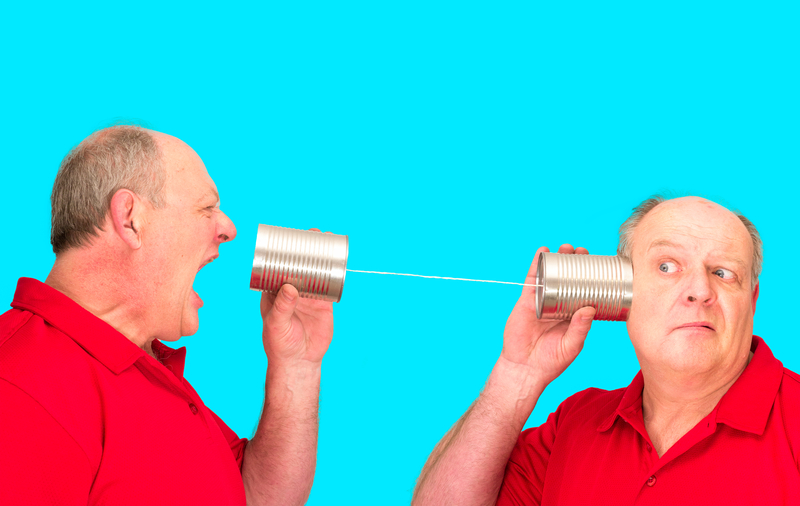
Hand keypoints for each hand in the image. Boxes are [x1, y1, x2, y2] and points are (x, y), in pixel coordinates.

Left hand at [259, 229, 334, 365]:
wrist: (299, 361)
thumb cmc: (279, 343)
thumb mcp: (276, 324)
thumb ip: (282, 307)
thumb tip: (289, 288)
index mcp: (274, 290)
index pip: (277, 266)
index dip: (283, 251)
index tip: (289, 238)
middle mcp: (291, 289)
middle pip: (298, 264)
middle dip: (305, 248)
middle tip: (314, 234)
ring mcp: (308, 295)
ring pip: (315, 271)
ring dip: (321, 256)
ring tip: (328, 241)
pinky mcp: (324, 303)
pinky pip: (330, 284)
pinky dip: (335, 273)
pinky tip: (339, 261)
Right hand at [501, 244, 595, 386]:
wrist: (525, 368)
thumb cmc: (551, 361)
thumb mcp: (572, 345)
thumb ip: (580, 328)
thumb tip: (589, 308)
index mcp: (572, 314)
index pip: (584, 291)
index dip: (590, 277)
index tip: (599, 265)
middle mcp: (558, 304)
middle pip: (568, 279)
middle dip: (576, 263)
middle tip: (583, 252)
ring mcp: (542, 301)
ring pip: (551, 275)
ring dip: (558, 259)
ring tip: (567, 248)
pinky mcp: (527, 300)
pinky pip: (533, 279)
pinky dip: (537, 264)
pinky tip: (543, 252)